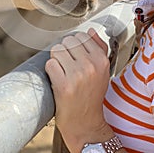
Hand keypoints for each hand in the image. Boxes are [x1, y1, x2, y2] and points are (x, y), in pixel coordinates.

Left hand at [45, 28, 110, 151]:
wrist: (86, 123)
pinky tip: (57, 78)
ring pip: (57, 50)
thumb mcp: (103, 70)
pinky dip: (50, 70)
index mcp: (101, 60)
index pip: (81, 36)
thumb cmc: (92, 96)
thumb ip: (99, 47)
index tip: (74, 56)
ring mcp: (77, 75)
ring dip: (56, 59)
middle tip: (67, 64)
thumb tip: (90, 31)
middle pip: (67, 41)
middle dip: (65, 51)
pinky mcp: (64, 85)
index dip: (74, 45)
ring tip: (62, 71)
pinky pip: (50, 64)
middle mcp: (91, 66)